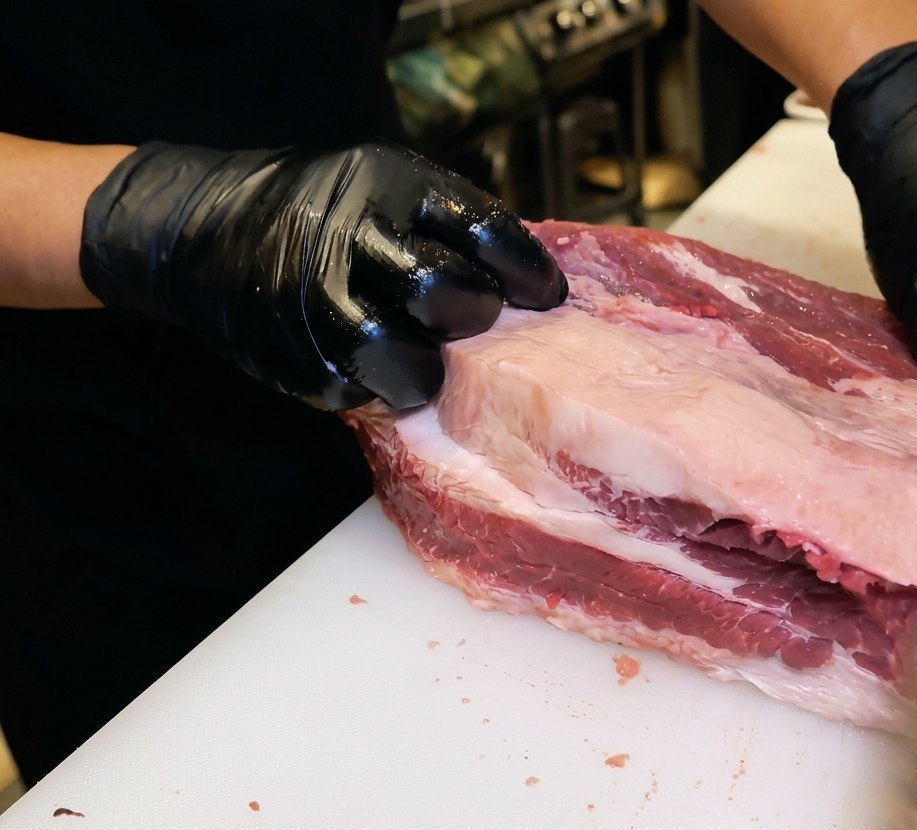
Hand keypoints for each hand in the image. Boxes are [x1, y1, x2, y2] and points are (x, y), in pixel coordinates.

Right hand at [80, 141, 566, 409]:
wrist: (203, 227)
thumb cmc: (319, 210)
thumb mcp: (382, 187)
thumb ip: (444, 226)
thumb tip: (521, 281)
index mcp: (389, 186)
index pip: (480, 228)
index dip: (523, 270)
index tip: (547, 296)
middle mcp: (350, 236)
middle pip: (441, 290)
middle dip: (473, 316)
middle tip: (477, 324)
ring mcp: (314, 297)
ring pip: (394, 350)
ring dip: (427, 369)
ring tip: (433, 366)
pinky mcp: (289, 352)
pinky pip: (351, 387)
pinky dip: (374, 389)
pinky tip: (379, 374)